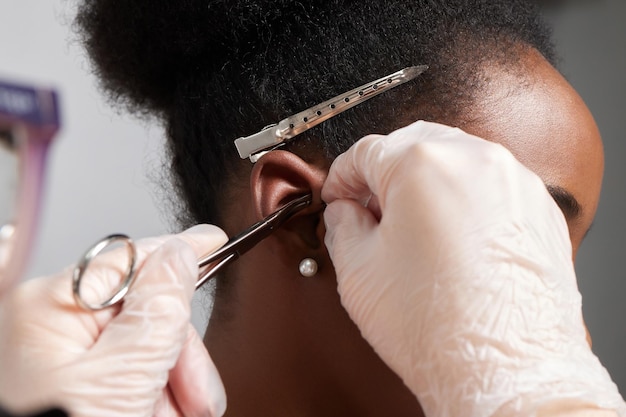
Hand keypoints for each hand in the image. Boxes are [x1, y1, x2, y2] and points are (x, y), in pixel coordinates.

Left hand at [0, 225, 227, 416]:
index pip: (131, 261)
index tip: (214, 240)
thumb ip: (158, 310)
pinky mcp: (87, 390)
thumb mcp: (123, 378)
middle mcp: (56, 331)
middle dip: (180, 358)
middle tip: (195, 398)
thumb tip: (180, 256)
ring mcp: (70, 364)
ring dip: (174, 390)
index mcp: (51, 310)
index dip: (180, 251)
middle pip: (148, 315)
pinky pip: (141, 380)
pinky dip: (161, 404)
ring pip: (151, 353)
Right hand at [322, 121, 624, 416]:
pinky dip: (463, 197)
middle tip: (368, 209)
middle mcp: (475, 160)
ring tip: (410, 226)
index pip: (366, 151)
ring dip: (424, 181)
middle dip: (383, 172)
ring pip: (455, 159)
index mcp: (422, 165)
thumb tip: (346, 213)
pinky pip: (489, 185)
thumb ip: (342, 225)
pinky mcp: (539, 208)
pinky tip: (450, 236)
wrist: (505, 371)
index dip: (341, 176)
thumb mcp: (358, 270)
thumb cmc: (437, 327)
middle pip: (412, 144)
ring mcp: (514, 182)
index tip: (337, 197)